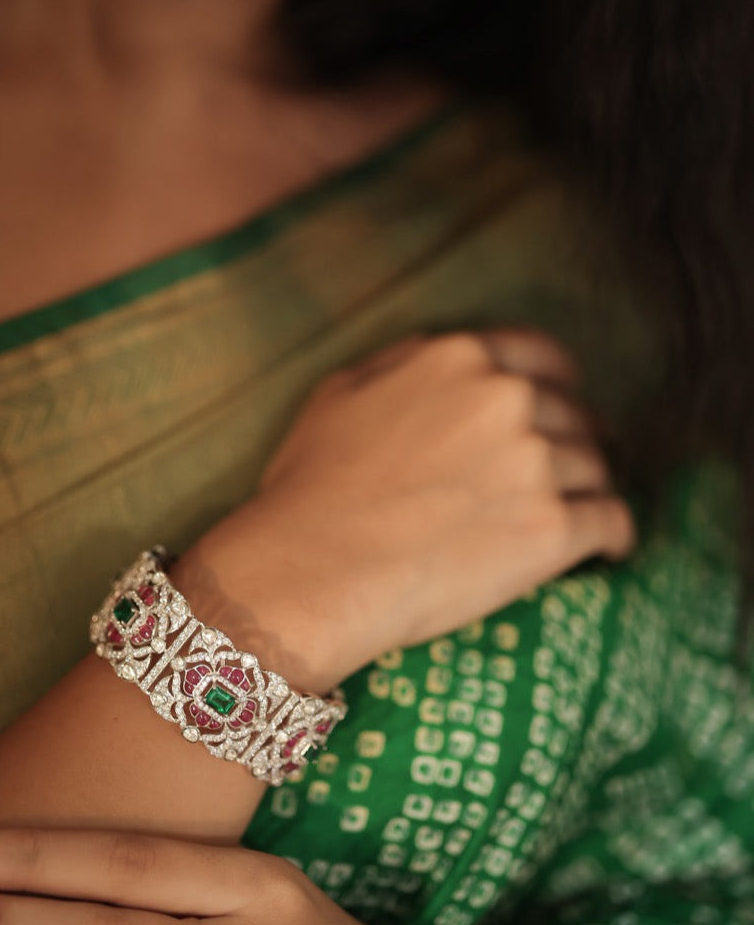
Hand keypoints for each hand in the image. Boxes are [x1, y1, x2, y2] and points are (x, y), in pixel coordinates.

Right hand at [177, 328, 634, 689]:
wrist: (311, 570)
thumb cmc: (311, 486)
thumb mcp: (341, 392)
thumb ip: (405, 360)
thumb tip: (445, 354)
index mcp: (461, 358)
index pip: (545, 357)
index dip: (558, 386)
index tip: (559, 411)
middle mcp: (508, 398)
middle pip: (575, 414)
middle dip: (569, 442)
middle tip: (554, 477)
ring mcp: (536, 462)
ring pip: (596, 468)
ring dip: (583, 491)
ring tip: (563, 520)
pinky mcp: (553, 529)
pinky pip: (613, 522)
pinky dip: (610, 536)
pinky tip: (600, 548)